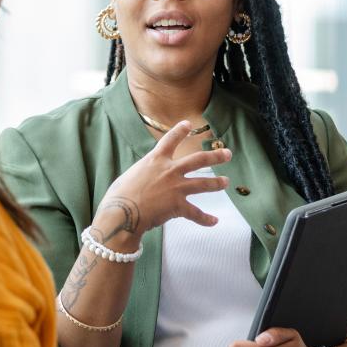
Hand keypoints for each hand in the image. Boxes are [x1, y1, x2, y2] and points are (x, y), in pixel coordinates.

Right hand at [93, 122, 231, 247]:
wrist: (122, 212)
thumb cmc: (119, 195)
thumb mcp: (131, 175)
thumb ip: (143, 174)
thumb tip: (146, 179)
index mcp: (155, 160)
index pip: (170, 140)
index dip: (180, 131)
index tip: (189, 124)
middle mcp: (170, 170)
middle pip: (198, 160)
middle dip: (215, 156)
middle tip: (227, 154)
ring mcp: (176, 188)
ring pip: (203, 183)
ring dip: (217, 182)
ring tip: (226, 181)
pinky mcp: (178, 206)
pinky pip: (196, 213)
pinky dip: (205, 219)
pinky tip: (214, 222)